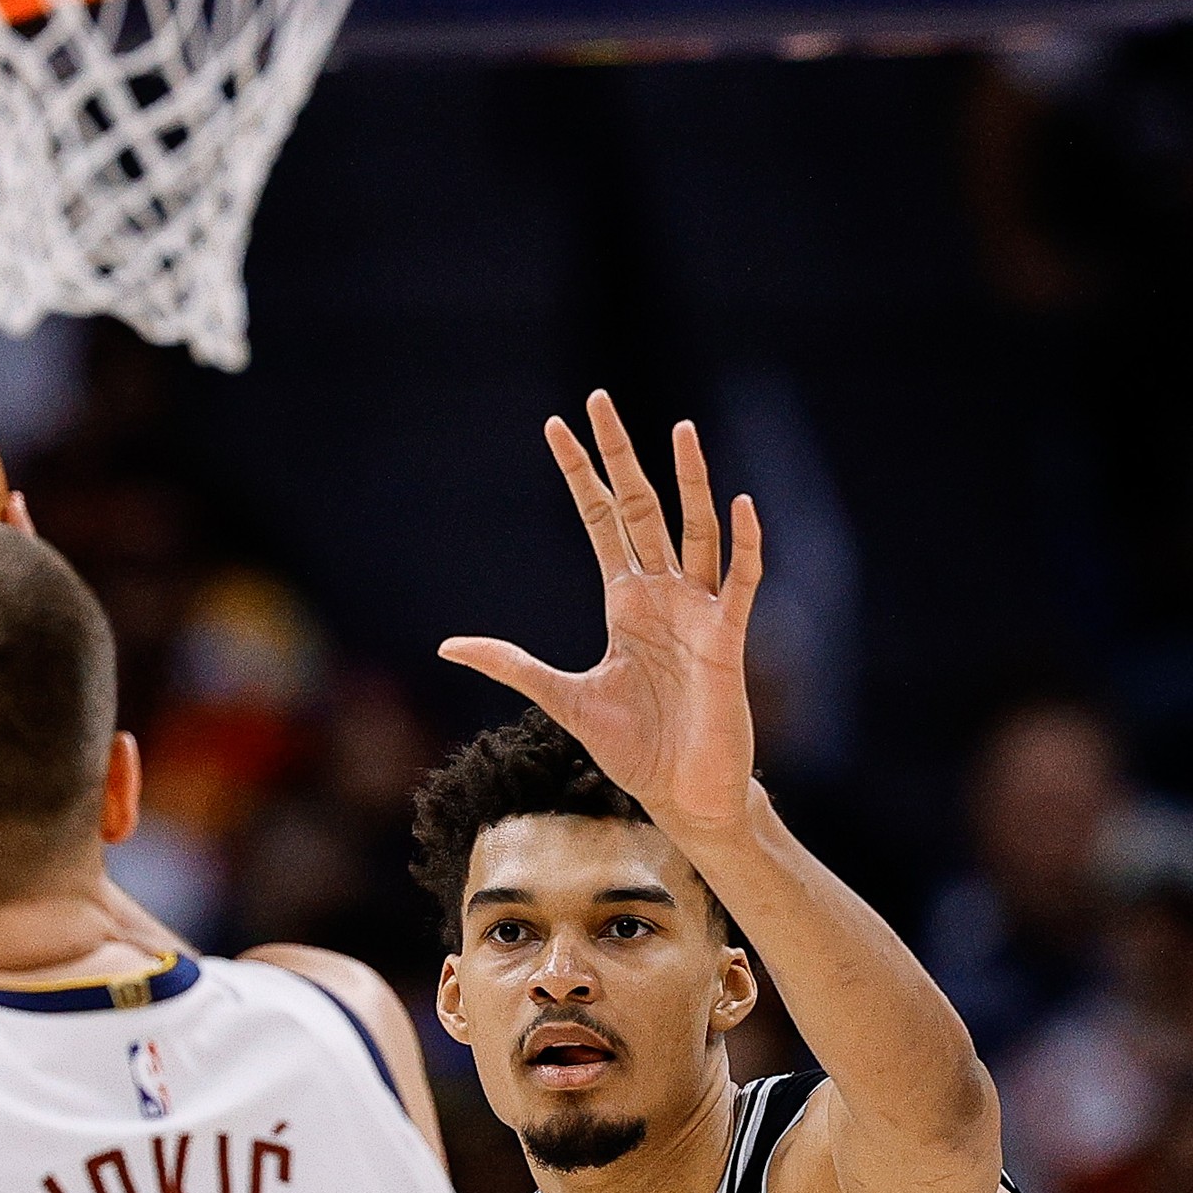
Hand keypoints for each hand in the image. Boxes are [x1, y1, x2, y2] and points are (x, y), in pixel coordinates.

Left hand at [440, 392, 766, 839]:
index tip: (557, 424)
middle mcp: (661, 595)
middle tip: (600, 399)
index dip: (580, 473)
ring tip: (681, 428)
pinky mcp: (727, 640)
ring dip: (691, 481)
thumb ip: (511, 664)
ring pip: (696, 529)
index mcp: (624, 602)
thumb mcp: (560, 697)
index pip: (599, 519)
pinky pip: (740, 581)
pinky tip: (742, 504)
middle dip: (621, 456)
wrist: (681, 793)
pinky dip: (745, 545)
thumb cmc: (632, 748)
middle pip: (641, 508)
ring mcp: (697, 612)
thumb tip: (447, 644)